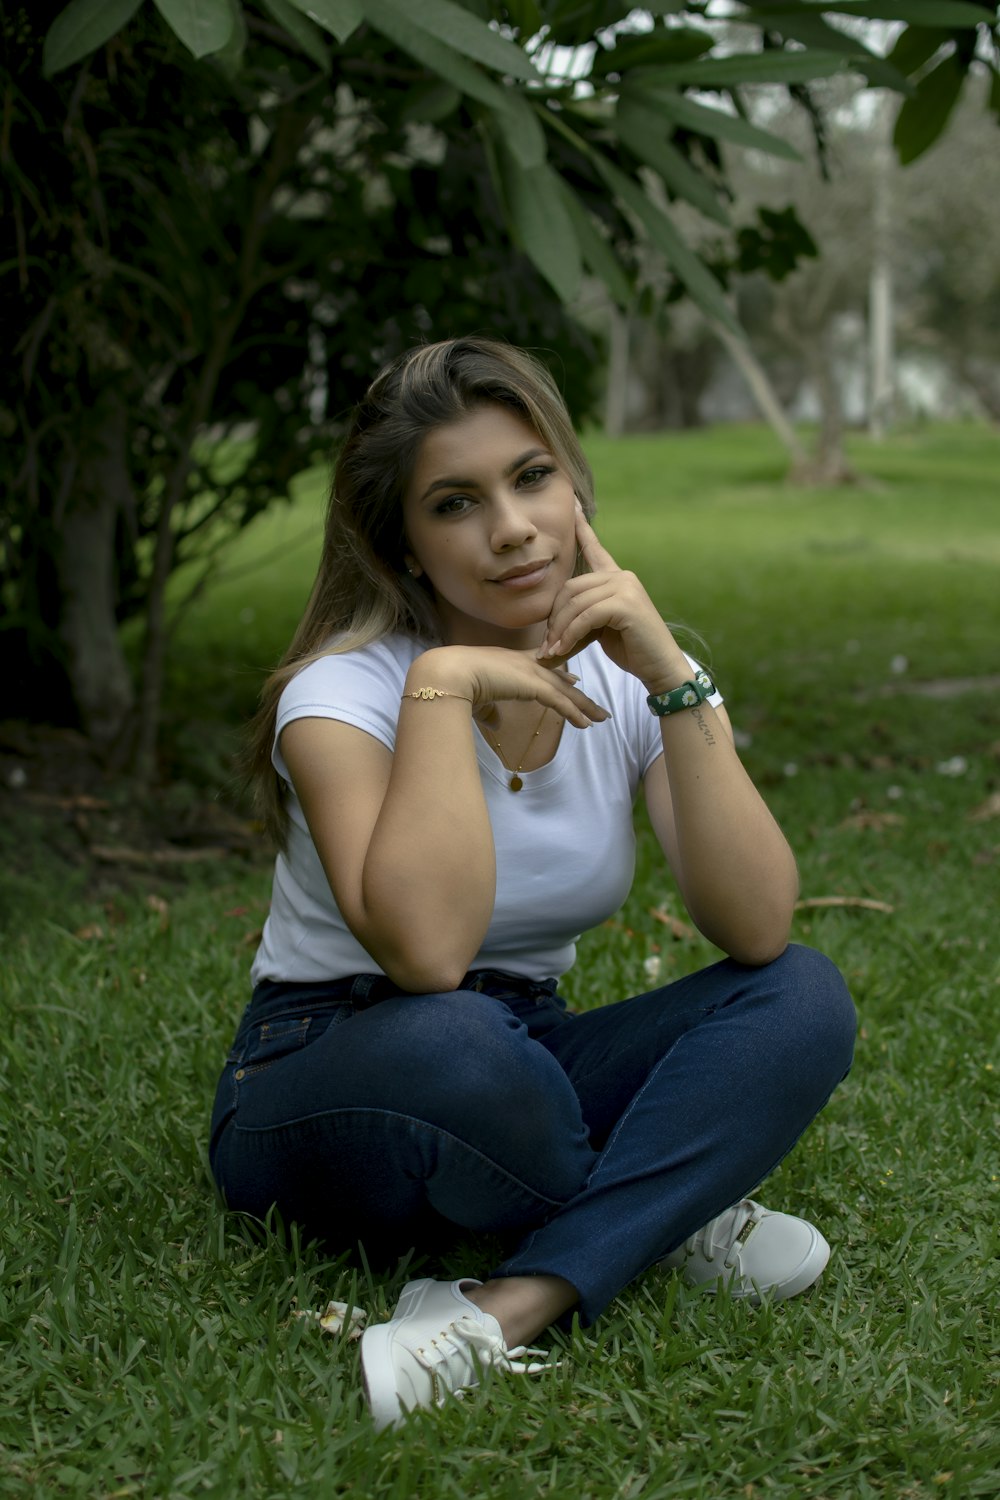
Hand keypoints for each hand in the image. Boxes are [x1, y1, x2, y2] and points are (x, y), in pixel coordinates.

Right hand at [410, 644, 609, 730]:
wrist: (451, 672)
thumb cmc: (457, 683)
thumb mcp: (477, 699)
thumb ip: (489, 711)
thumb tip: (495, 725)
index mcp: (512, 662)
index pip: (543, 666)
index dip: (560, 673)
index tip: (574, 678)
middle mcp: (525, 663)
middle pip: (561, 680)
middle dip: (580, 694)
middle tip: (597, 706)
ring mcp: (530, 672)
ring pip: (566, 691)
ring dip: (585, 706)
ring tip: (602, 718)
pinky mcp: (532, 684)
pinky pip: (559, 701)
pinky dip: (574, 712)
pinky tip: (586, 723)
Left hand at [536, 504, 690, 691]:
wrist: (660, 668)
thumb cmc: (631, 650)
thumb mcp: (599, 632)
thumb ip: (577, 623)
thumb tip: (545, 643)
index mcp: (616, 578)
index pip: (594, 549)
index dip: (581, 529)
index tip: (572, 505)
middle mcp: (622, 577)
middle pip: (570, 588)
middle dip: (554, 619)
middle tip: (546, 646)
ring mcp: (625, 587)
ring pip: (576, 603)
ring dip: (560, 632)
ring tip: (552, 653)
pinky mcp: (626, 603)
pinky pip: (586, 616)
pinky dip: (571, 635)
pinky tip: (563, 650)